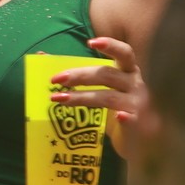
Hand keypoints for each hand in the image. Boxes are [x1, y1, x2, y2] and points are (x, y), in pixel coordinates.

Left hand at [51, 37, 144, 155]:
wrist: (141, 141)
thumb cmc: (117, 108)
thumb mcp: (101, 89)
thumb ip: (79, 75)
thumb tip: (43, 56)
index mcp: (128, 71)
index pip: (124, 53)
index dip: (110, 46)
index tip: (90, 43)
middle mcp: (135, 84)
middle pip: (106, 75)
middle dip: (79, 76)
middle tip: (55, 80)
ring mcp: (139, 104)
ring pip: (108, 98)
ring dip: (82, 98)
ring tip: (58, 99)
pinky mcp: (140, 125)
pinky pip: (132, 119)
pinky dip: (125, 118)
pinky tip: (117, 117)